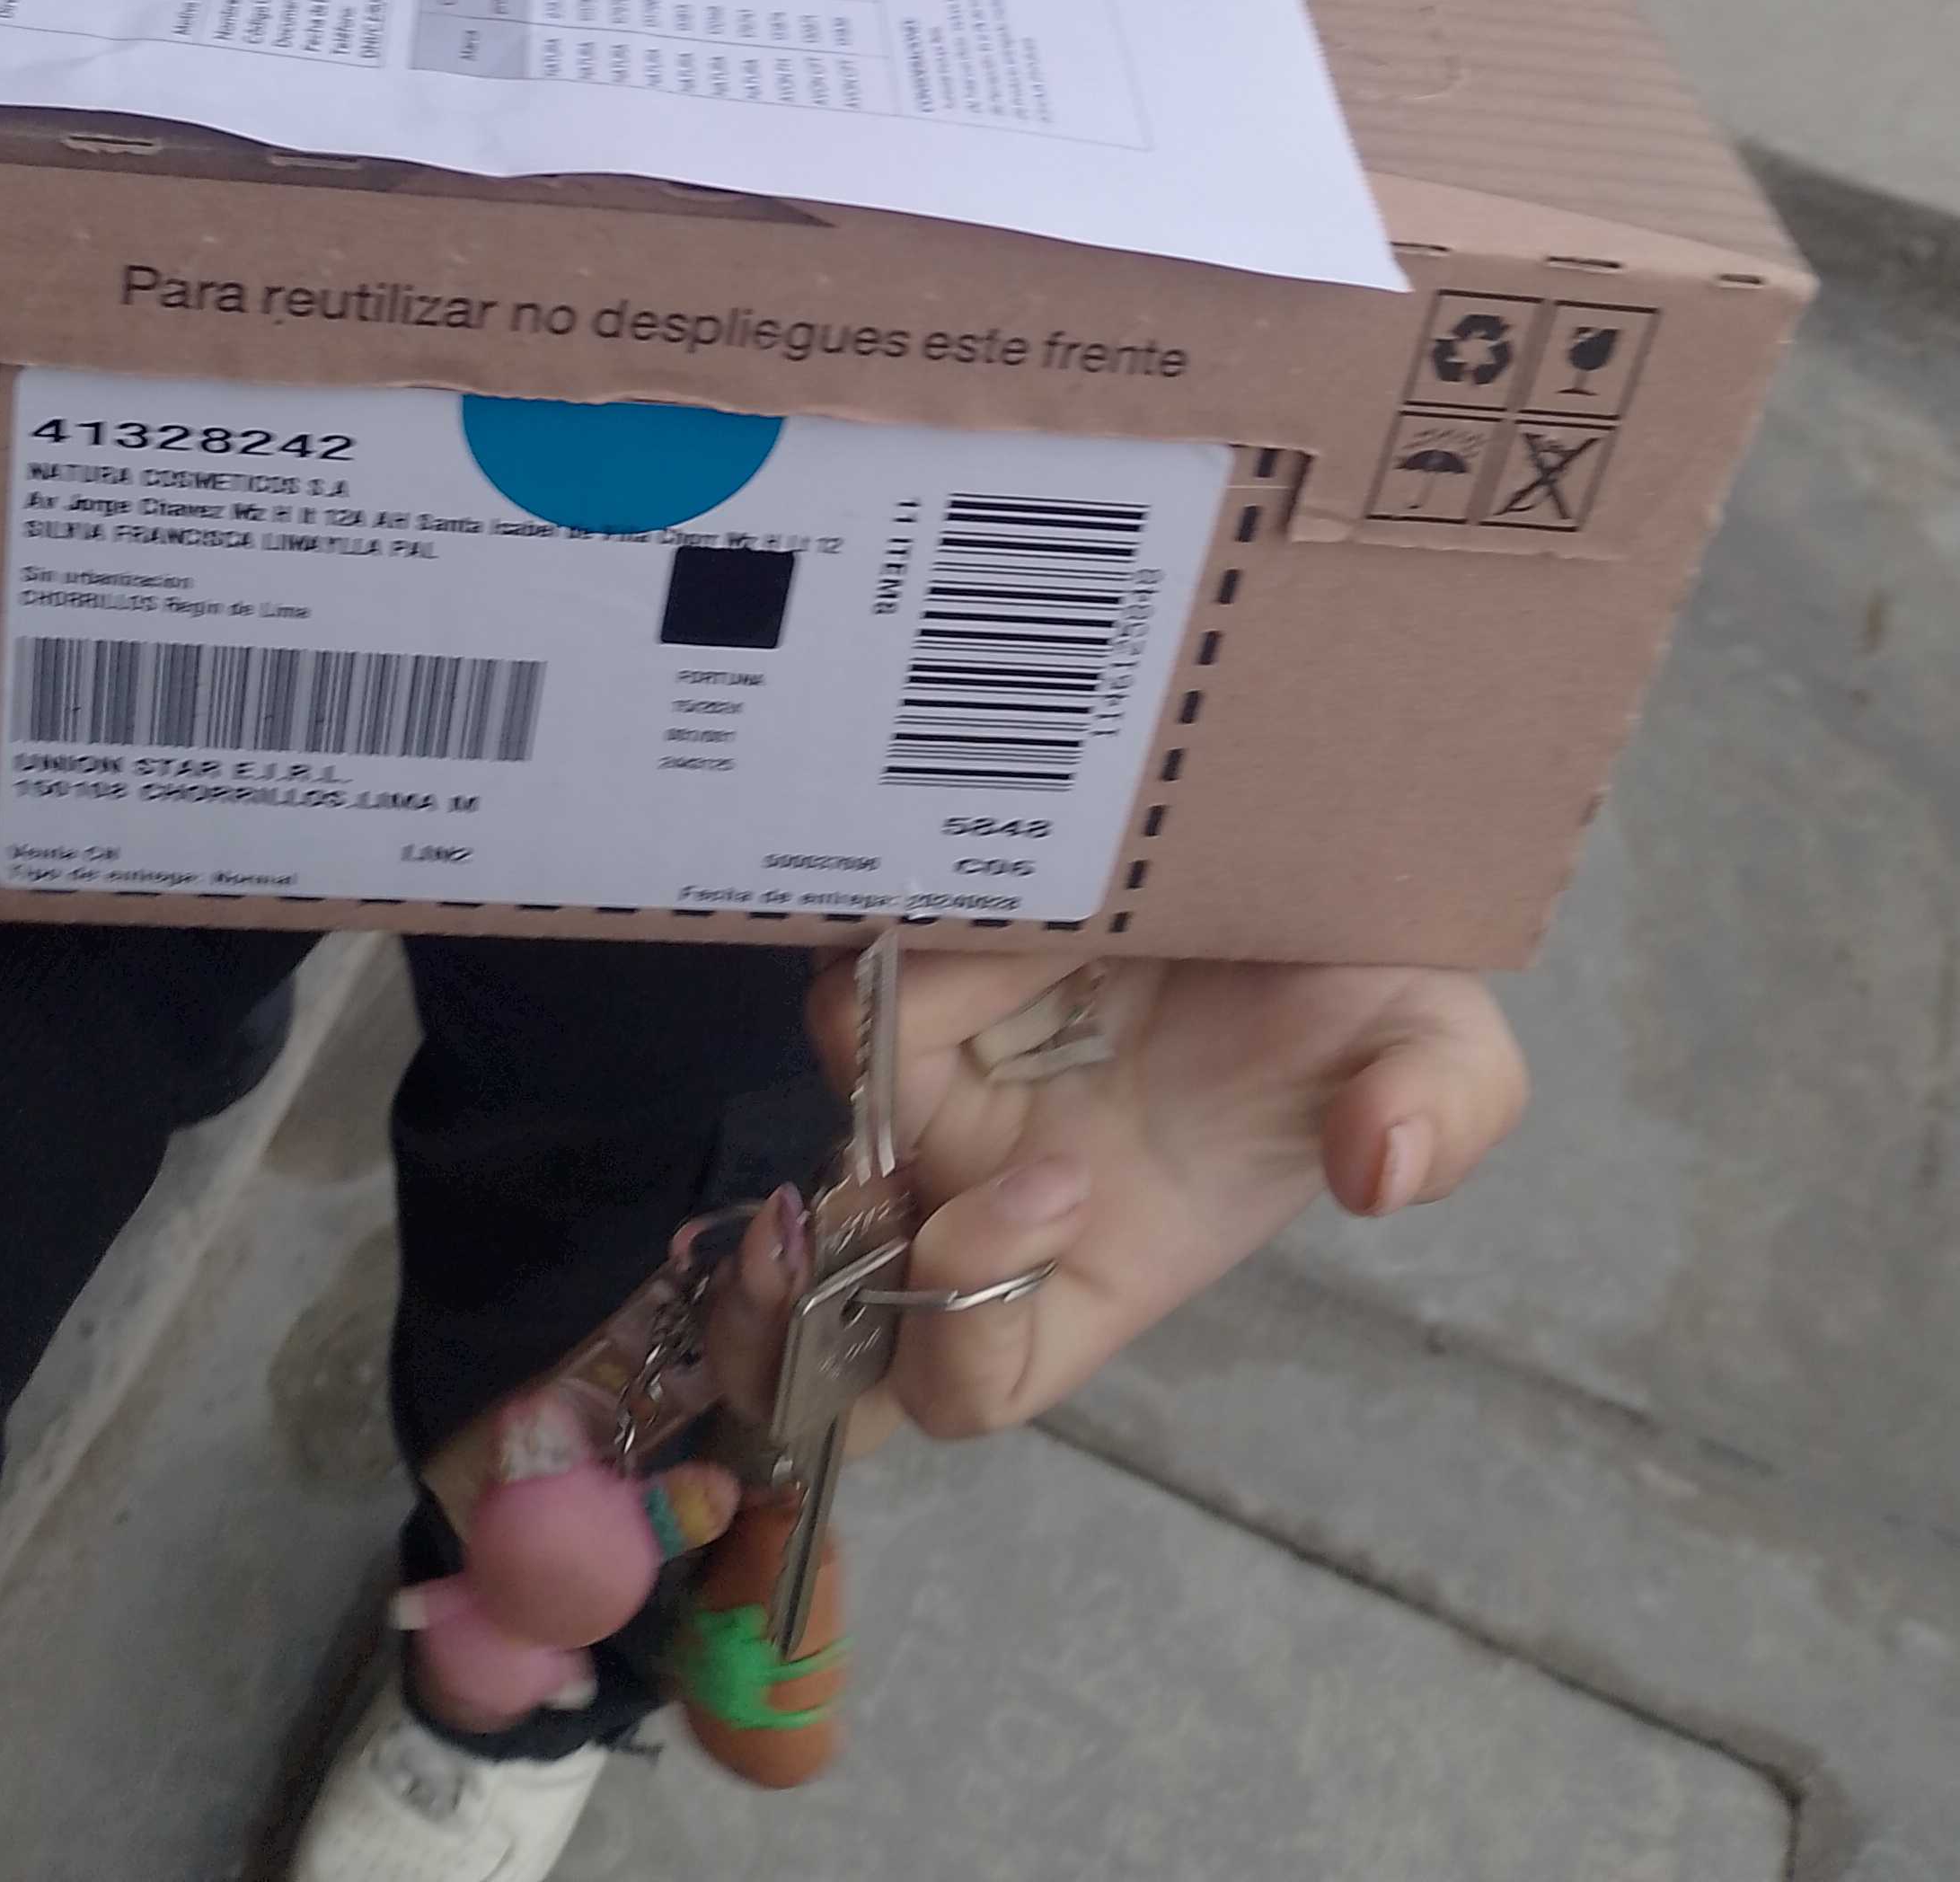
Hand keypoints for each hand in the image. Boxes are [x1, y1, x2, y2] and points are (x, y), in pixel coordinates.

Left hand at [712, 954, 1524, 1445]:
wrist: (1305, 834)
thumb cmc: (1364, 977)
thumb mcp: (1438, 1045)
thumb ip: (1439, 1113)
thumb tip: (1382, 1168)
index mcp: (1096, 1259)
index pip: (972, 1380)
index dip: (967, 1327)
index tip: (1054, 1188)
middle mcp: (986, 1190)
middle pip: (823, 1326)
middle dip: (776, 1313)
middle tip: (804, 1227)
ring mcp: (932, 1085)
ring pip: (803, 1134)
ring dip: (823, 1088)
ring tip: (872, 996)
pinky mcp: (908, 972)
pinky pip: (836, 998)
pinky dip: (851, 965)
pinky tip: (897, 904)